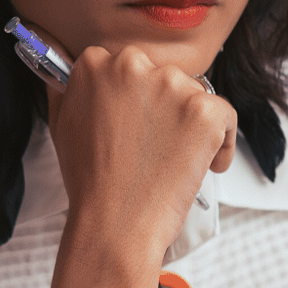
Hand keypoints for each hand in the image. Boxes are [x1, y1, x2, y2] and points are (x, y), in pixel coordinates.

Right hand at [43, 39, 236, 270]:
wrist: (115, 223)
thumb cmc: (91, 184)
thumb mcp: (61, 125)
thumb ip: (68, 88)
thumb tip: (69, 72)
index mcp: (96, 64)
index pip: (129, 66)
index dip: (136, 99)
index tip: (138, 122)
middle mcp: (133, 65)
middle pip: (163, 76)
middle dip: (164, 108)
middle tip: (155, 146)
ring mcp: (172, 86)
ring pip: (194, 94)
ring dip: (191, 124)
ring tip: (173, 159)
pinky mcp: (204, 110)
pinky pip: (226, 116)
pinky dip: (222, 141)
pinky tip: (204, 163)